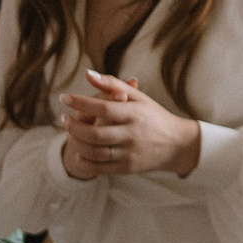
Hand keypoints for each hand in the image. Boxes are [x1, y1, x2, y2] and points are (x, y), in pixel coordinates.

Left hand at [57, 71, 201, 178]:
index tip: (64, 98)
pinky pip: (99, 168)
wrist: (178, 145)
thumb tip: (86, 73)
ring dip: (75, 143)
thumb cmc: (154, 116)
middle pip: (94, 133)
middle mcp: (132, 134)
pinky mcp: (128, 168)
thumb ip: (112, 84)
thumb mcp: (138, 97)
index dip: (80, 102)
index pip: (103, 107)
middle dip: (73, 126)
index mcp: (135, 113)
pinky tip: (78, 151)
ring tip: (70, 133)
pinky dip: (84, 160)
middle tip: (64, 118)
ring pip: (94, 152)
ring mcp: (130, 153)